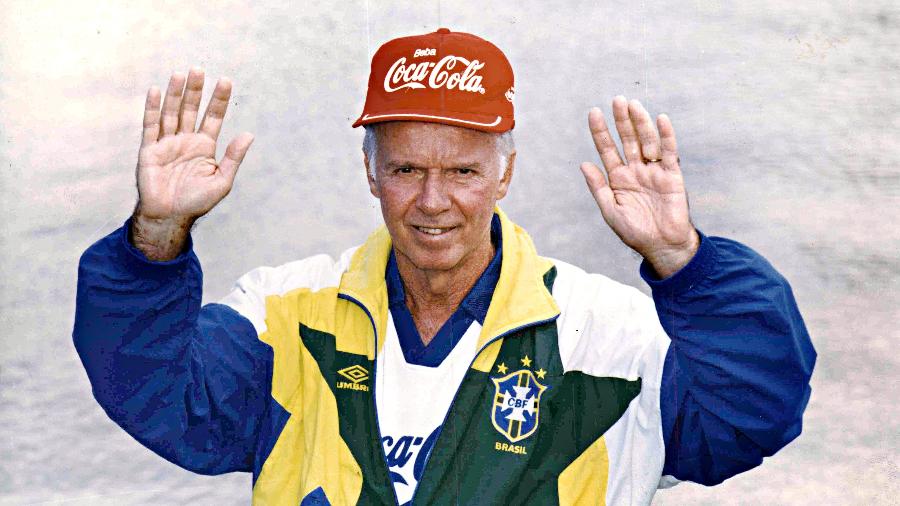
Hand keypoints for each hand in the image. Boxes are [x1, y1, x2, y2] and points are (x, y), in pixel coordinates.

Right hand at [132, 68, 253, 259]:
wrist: (169, 216)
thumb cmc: (197, 202)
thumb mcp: (221, 181)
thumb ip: (233, 158)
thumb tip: (249, 135)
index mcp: (204, 147)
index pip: (213, 117)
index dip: (219, 100)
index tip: (226, 81)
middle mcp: (186, 141)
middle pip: (192, 110)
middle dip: (196, 91)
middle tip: (200, 69)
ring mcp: (167, 143)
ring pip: (172, 113)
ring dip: (176, 94)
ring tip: (181, 74)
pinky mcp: (149, 149)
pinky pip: (151, 125)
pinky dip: (153, 108)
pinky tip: (156, 90)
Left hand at [580, 96, 698, 277]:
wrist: (661, 245)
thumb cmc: (635, 231)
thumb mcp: (611, 210)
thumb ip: (598, 187)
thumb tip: (583, 163)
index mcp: (618, 178)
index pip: (607, 149)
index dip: (600, 131)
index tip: (594, 112)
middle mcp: (635, 170)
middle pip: (628, 139)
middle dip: (622, 120)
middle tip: (617, 100)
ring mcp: (653, 171)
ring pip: (646, 141)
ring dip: (640, 123)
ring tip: (633, 105)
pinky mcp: (672, 175)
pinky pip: (668, 152)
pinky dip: (666, 135)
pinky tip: (660, 119)